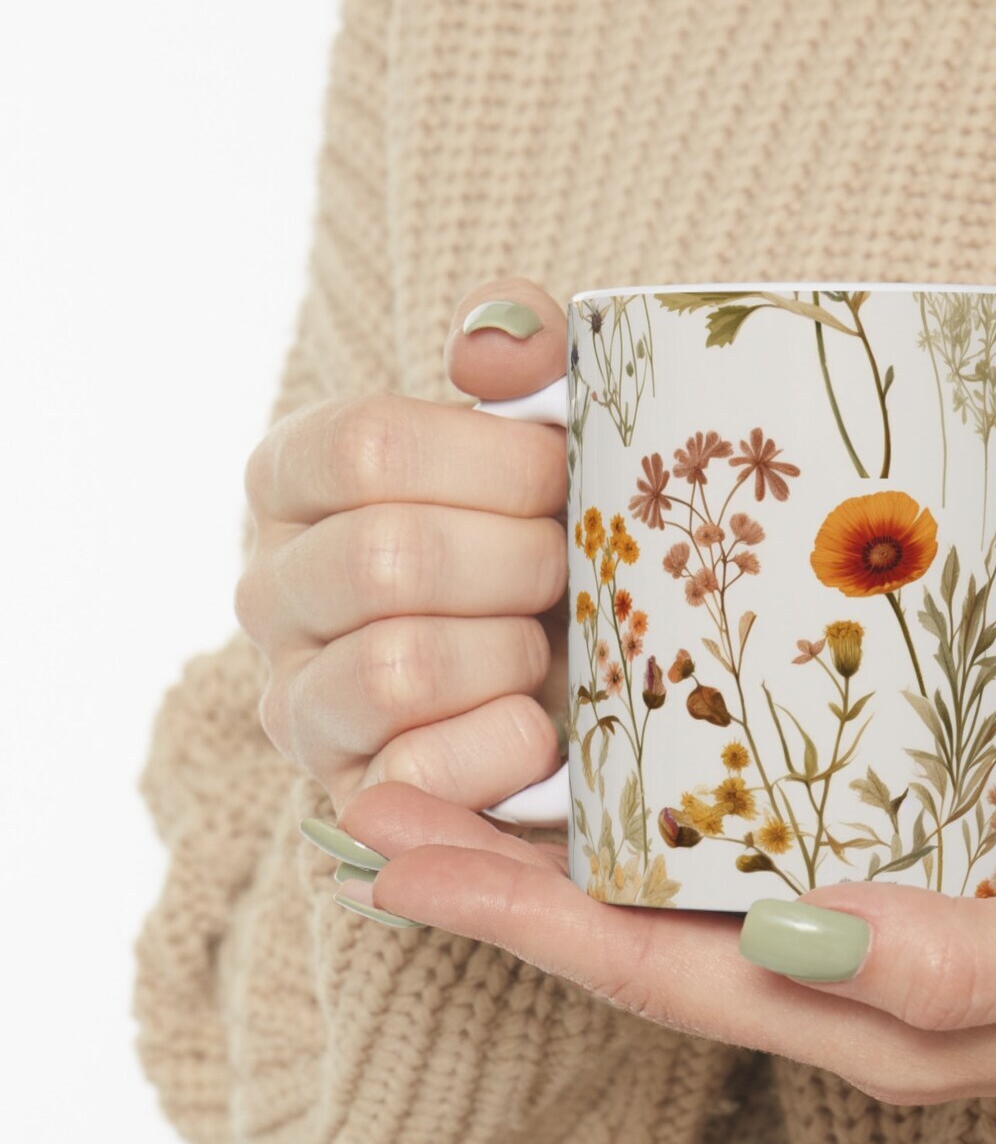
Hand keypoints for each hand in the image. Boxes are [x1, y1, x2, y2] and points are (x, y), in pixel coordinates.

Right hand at [236, 278, 569, 818]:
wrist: (577, 677)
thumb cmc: (550, 536)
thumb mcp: (545, 431)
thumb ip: (524, 354)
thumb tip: (489, 348)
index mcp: (296, 478)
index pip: (366, 447)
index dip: (496, 464)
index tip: (563, 478)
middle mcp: (270, 588)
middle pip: (388, 559)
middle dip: (521, 564)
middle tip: (570, 569)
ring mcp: (298, 701)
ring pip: (398, 667)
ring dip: (512, 654)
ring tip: (548, 648)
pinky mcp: (349, 794)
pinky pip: (419, 773)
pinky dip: (506, 745)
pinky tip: (541, 725)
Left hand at [329, 777, 995, 1104]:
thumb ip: (956, 961)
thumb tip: (803, 937)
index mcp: (867, 1018)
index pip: (656, 973)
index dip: (521, 920)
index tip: (400, 858)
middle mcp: (837, 981)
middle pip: (632, 936)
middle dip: (497, 882)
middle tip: (375, 804)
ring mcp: (857, 927)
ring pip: (672, 895)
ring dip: (555, 845)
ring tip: (451, 775)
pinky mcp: (891, 865)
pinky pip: (741, 849)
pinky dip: (652, 811)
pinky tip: (613, 758)